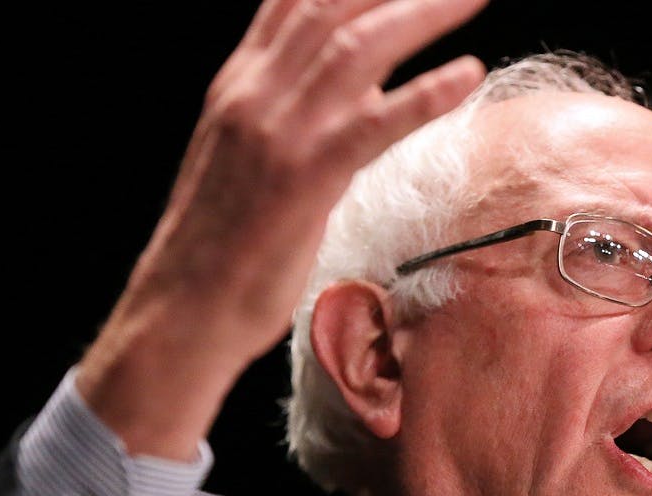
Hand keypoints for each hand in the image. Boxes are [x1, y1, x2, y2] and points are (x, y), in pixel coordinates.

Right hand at [76, 0, 487, 458]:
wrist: (183, 309)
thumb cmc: (221, 247)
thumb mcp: (253, 162)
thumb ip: (299, 116)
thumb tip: (362, 92)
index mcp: (239, 87)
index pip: (295, 2)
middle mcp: (254, 94)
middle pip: (333, 7)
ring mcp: (277, 133)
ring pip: (356, 48)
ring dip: (424, 13)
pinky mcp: (302, 179)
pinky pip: (373, 123)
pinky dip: (424, 95)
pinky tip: (468, 74)